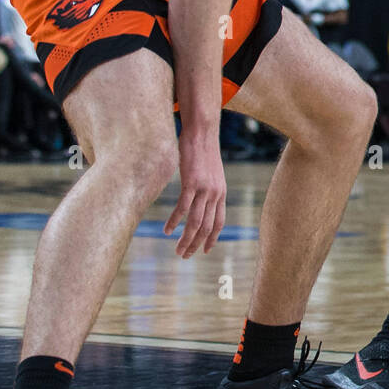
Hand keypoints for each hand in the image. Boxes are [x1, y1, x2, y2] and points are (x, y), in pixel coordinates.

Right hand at [165, 129, 223, 257]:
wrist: (202, 132)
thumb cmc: (203, 151)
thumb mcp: (211, 173)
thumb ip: (208, 188)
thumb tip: (201, 198)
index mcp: (221, 192)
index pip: (219, 222)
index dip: (213, 238)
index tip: (206, 251)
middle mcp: (215, 193)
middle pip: (207, 227)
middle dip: (197, 244)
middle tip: (185, 256)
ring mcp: (204, 189)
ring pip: (196, 222)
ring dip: (186, 239)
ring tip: (178, 250)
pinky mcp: (191, 183)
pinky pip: (183, 208)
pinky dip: (175, 221)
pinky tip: (167, 231)